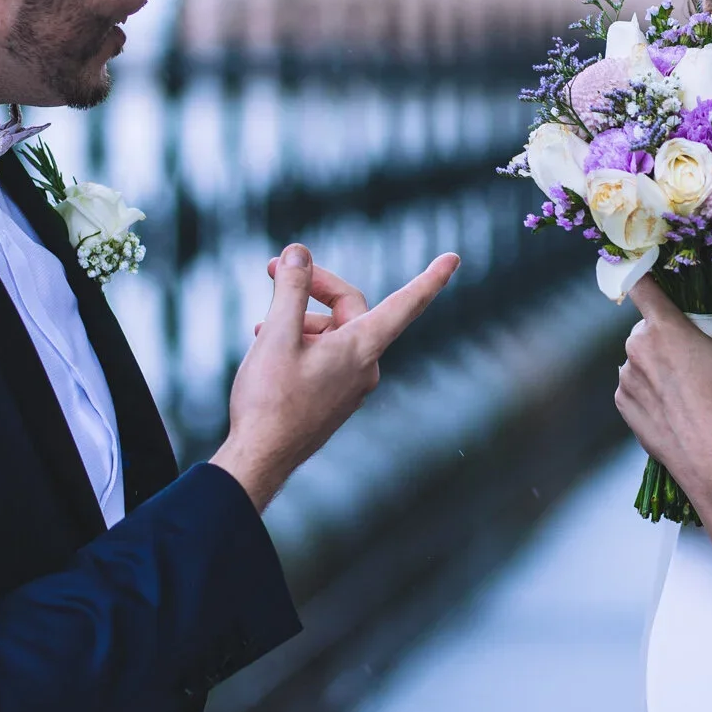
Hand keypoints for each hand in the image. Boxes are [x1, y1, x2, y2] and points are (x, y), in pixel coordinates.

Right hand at [212, 244, 458, 509]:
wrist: (259, 458)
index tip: (453, 258)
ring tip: (261, 326)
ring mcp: (351, 387)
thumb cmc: (269, 399)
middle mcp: (365, 368)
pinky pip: (328, 359)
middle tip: (273, 269)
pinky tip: (270, 347)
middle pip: (350, 310)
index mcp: (362, 348)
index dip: (431, 278)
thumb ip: (291, 288)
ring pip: (334, 335)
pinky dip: (303, 343)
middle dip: (314, 289)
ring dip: (301, 320)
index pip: (407, 303)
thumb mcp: (277, 333)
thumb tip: (299, 253)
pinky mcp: (334, 401)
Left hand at [615, 276, 711, 509]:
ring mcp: (626, 379)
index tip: (636, 265)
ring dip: (659, 366)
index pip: (640, 285)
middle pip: (649, 329)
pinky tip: (675, 407)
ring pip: (642, 360)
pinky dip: (651, 391)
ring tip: (689, 391)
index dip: (638, 271)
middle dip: (668, 336)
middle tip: (695, 357)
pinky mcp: (623, 405)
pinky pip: (636, 386)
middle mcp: (636, 349)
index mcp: (663, 328)